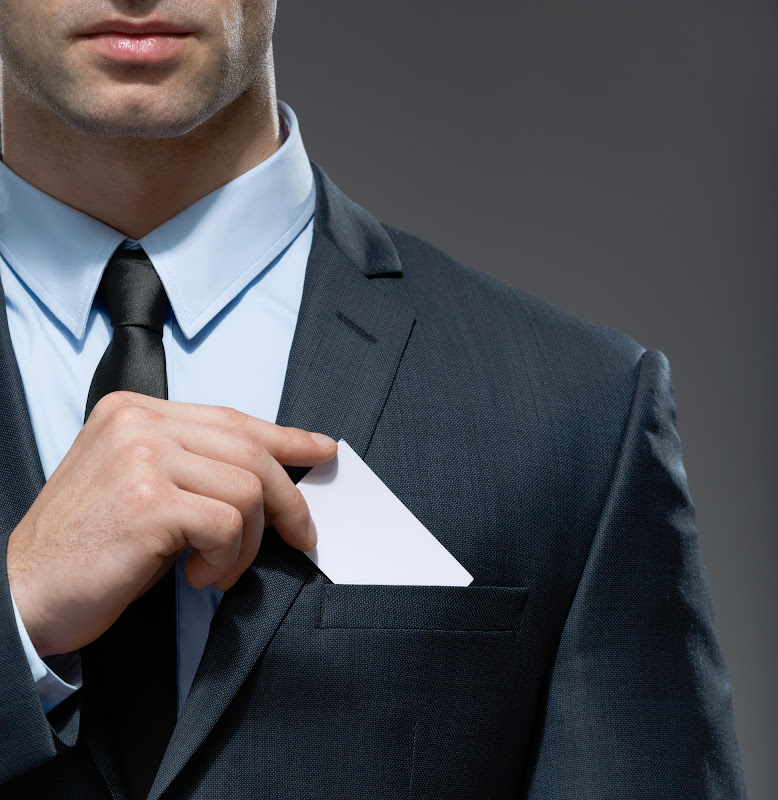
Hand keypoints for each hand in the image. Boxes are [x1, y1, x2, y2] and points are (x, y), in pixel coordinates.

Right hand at [6, 390, 336, 657]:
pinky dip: (227, 560)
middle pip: (250, 450)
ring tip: (217, 570)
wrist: (20, 594)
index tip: (322, 449)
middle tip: (302, 536)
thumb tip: (268, 474)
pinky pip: (228, 524)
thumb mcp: (141, 487)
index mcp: (134, 412)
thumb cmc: (87, 548)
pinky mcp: (149, 500)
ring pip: (248, 489)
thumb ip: (193, 466)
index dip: (285, 436)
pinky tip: (196, 577)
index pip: (231, 418)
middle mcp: (138, 423)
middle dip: (288, 500)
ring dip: (246, 544)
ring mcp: (142, 457)